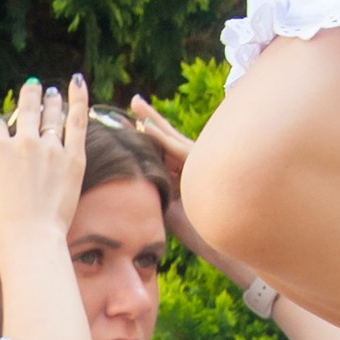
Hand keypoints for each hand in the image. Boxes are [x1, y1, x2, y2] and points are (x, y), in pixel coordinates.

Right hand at [0, 76, 88, 252]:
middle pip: (25, 111)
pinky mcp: (72, 157)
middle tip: (32, 87)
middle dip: (28, 97)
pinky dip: (78, 98)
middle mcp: (22, 143)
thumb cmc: (5, 223)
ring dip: (50, 100)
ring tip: (51, 93)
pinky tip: (77, 82)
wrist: (31, 237)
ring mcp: (49, 148)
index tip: (4, 134)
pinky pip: (77, 121)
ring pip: (50, 114)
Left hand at [126, 93, 235, 279]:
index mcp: (181, 168)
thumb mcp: (166, 204)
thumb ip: (155, 188)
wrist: (218, 240)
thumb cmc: (195, 227)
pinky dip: (159, 137)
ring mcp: (198, 159)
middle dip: (146, 117)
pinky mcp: (200, 164)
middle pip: (165, 134)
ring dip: (150, 119)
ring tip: (134, 104)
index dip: (141, 134)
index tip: (120, 122)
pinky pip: (176, 148)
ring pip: (170, 137)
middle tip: (133, 99)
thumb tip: (134, 183)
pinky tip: (144, 126)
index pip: (159, 146)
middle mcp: (191, 160)